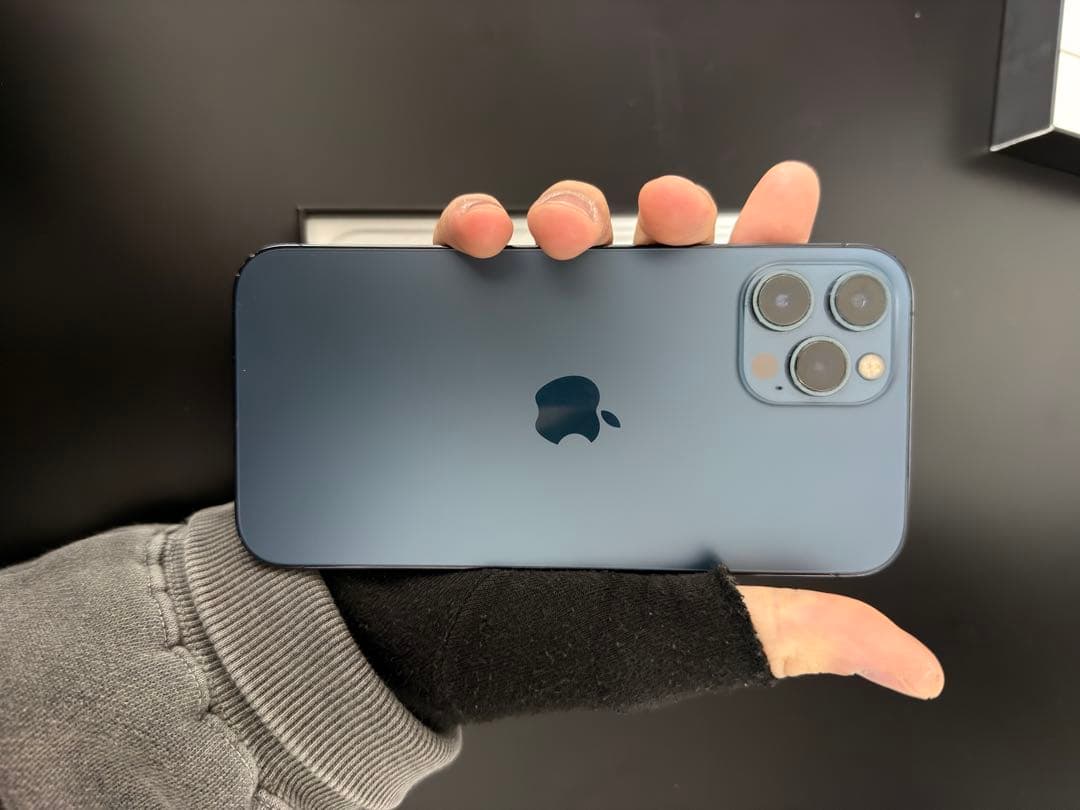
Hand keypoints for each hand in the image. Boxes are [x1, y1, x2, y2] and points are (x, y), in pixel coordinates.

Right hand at [429, 162, 943, 700]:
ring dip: (579, 212)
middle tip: (678, 213)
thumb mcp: (685, 634)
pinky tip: (485, 239)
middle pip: (664, 270)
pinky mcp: (456, 350)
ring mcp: (534, 366)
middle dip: (681, 218)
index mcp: (682, 446)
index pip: (748, 342)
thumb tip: (903, 660)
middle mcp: (613, 394)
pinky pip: (470, 267)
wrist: (403, 644)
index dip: (780, 268)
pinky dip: (476, 229)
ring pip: (572, 251)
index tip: (790, 207)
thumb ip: (790, 628)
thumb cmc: (533, 639)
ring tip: (572, 231)